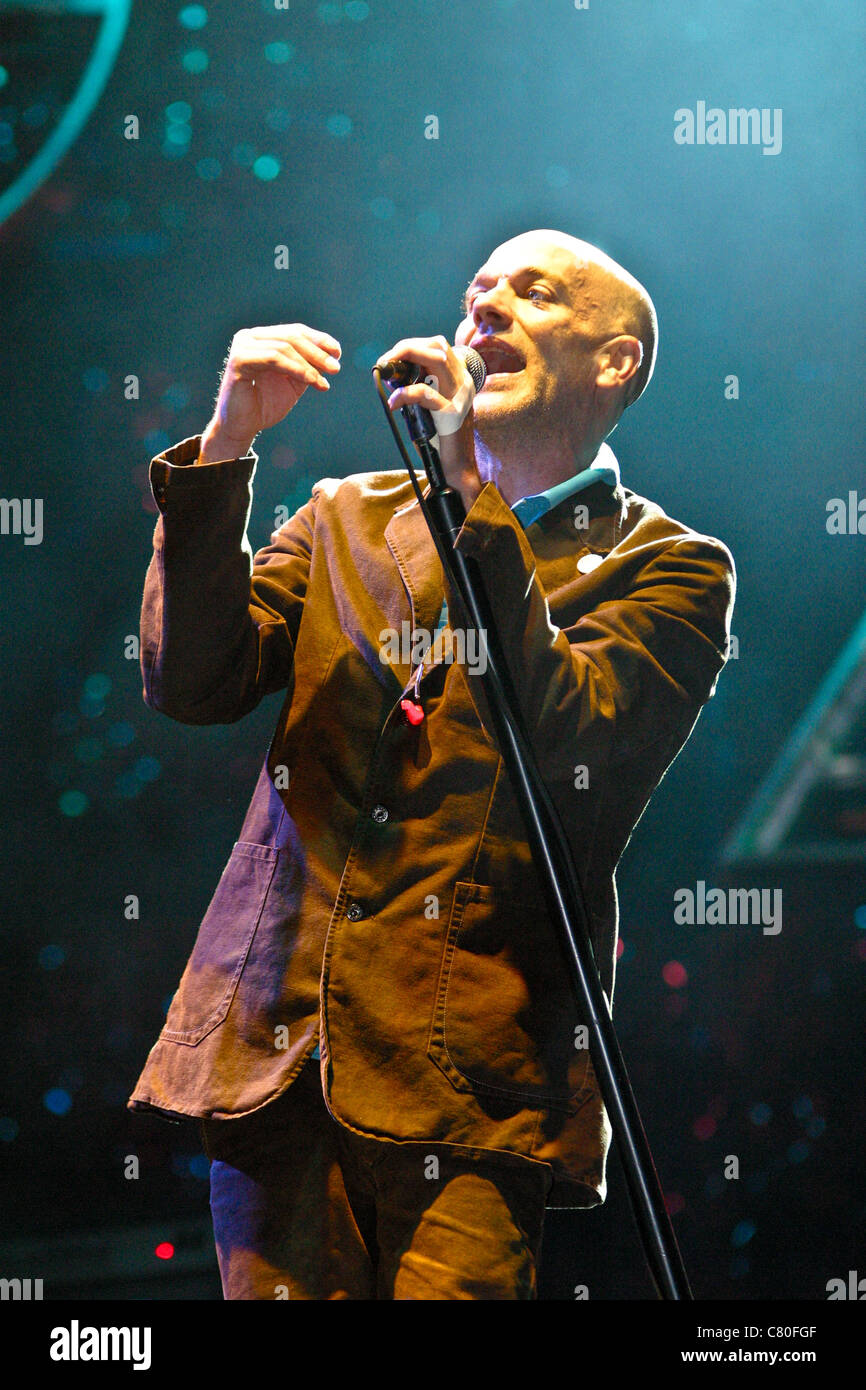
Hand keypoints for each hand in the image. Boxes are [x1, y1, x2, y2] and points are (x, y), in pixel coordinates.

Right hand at [198, 323, 341, 463]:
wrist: (242, 427)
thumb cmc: (265, 404)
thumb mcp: (293, 382)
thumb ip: (308, 366)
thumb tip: (331, 355)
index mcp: (263, 338)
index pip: (295, 331)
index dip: (318, 339)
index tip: (337, 352)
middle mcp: (250, 337)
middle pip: (291, 336)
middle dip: (317, 352)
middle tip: (335, 368)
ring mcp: (243, 346)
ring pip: (284, 347)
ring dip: (309, 364)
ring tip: (323, 381)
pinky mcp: (239, 360)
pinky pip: (273, 359)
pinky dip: (296, 369)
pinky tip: (311, 380)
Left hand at [378, 335, 481, 509]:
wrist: (454, 469)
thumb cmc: (437, 439)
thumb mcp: (428, 407)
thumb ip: (418, 387)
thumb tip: (393, 374)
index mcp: (460, 378)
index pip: (437, 346)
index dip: (411, 346)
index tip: (391, 358)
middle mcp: (463, 383)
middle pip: (437, 346)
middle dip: (406, 348)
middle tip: (385, 362)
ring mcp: (460, 397)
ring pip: (436, 359)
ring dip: (406, 359)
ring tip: (387, 372)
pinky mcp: (451, 415)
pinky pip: (426, 393)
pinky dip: (405, 394)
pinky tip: (394, 402)